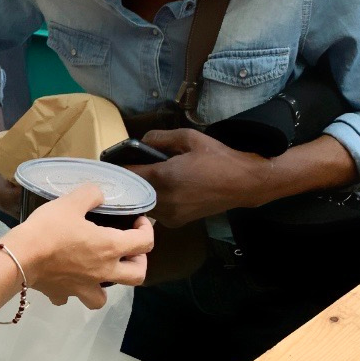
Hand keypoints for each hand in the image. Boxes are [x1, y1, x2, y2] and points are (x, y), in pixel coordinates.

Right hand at [2, 185, 152, 309]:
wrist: (20, 256)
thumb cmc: (49, 229)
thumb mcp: (70, 202)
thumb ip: (90, 195)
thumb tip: (98, 194)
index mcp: (110, 247)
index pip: (145, 242)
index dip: (147, 229)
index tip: (137, 220)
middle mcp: (104, 272)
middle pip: (137, 275)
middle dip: (138, 262)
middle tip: (127, 250)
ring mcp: (83, 287)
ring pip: (104, 297)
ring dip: (106, 286)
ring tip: (98, 272)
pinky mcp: (62, 294)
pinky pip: (70, 297)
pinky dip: (70, 290)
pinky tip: (64, 280)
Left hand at [129, 129, 272, 227]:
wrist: (244, 184)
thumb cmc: (217, 158)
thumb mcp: (188, 137)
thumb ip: (159, 138)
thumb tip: (139, 142)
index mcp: (164, 177)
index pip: (127, 175)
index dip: (118, 166)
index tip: (114, 160)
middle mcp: (163, 200)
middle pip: (132, 191)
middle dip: (128, 180)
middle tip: (129, 167)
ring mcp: (169, 215)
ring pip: (141, 203)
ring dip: (139, 192)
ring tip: (145, 178)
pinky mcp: (175, 223)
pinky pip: (154, 210)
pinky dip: (152, 200)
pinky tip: (160, 190)